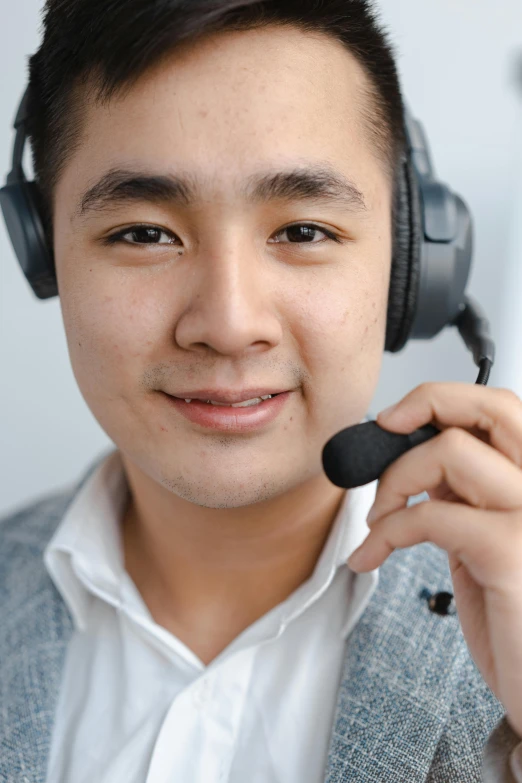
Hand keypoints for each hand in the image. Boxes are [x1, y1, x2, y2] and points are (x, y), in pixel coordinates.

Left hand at [347, 382, 521, 735]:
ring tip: (378, 520)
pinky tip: (371, 556)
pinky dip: (385, 530)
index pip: (502, 409)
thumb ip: (467, 499)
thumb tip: (420, 461)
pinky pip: (427, 515)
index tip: (397, 419)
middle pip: (491, 406)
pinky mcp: (511, 551)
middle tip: (384, 431)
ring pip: (449, 452)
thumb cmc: (517, 624)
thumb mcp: (490, 545)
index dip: (443, 400)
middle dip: (424, 405)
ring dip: (394, 481)